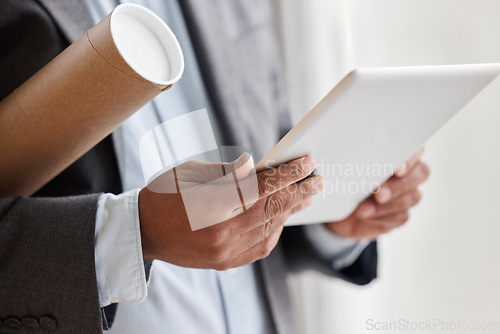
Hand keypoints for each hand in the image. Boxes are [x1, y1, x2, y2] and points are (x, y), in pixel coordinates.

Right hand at [139, 154, 323, 269]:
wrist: (143, 232)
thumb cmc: (163, 195)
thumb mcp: (190, 172)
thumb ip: (226, 172)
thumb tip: (254, 166)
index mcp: (212, 206)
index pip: (261, 187)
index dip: (287, 174)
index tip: (307, 163)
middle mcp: (222, 233)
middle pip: (271, 210)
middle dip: (298, 193)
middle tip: (318, 181)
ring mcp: (225, 251)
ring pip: (269, 229)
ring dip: (290, 212)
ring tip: (305, 197)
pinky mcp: (225, 262)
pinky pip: (260, 247)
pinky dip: (275, 230)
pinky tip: (282, 217)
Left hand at [325, 148, 429, 240]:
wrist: (335, 208)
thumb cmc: (343, 179)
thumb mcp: (349, 167)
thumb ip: (361, 161)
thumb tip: (360, 162)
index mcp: (398, 152)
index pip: (415, 149)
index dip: (410, 160)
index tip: (397, 170)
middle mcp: (409, 171)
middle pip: (421, 173)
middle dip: (399, 185)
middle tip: (379, 194)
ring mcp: (408, 193)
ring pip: (413, 197)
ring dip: (388, 205)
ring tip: (364, 209)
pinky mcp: (401, 214)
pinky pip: (401, 216)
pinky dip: (382, 217)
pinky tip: (366, 216)